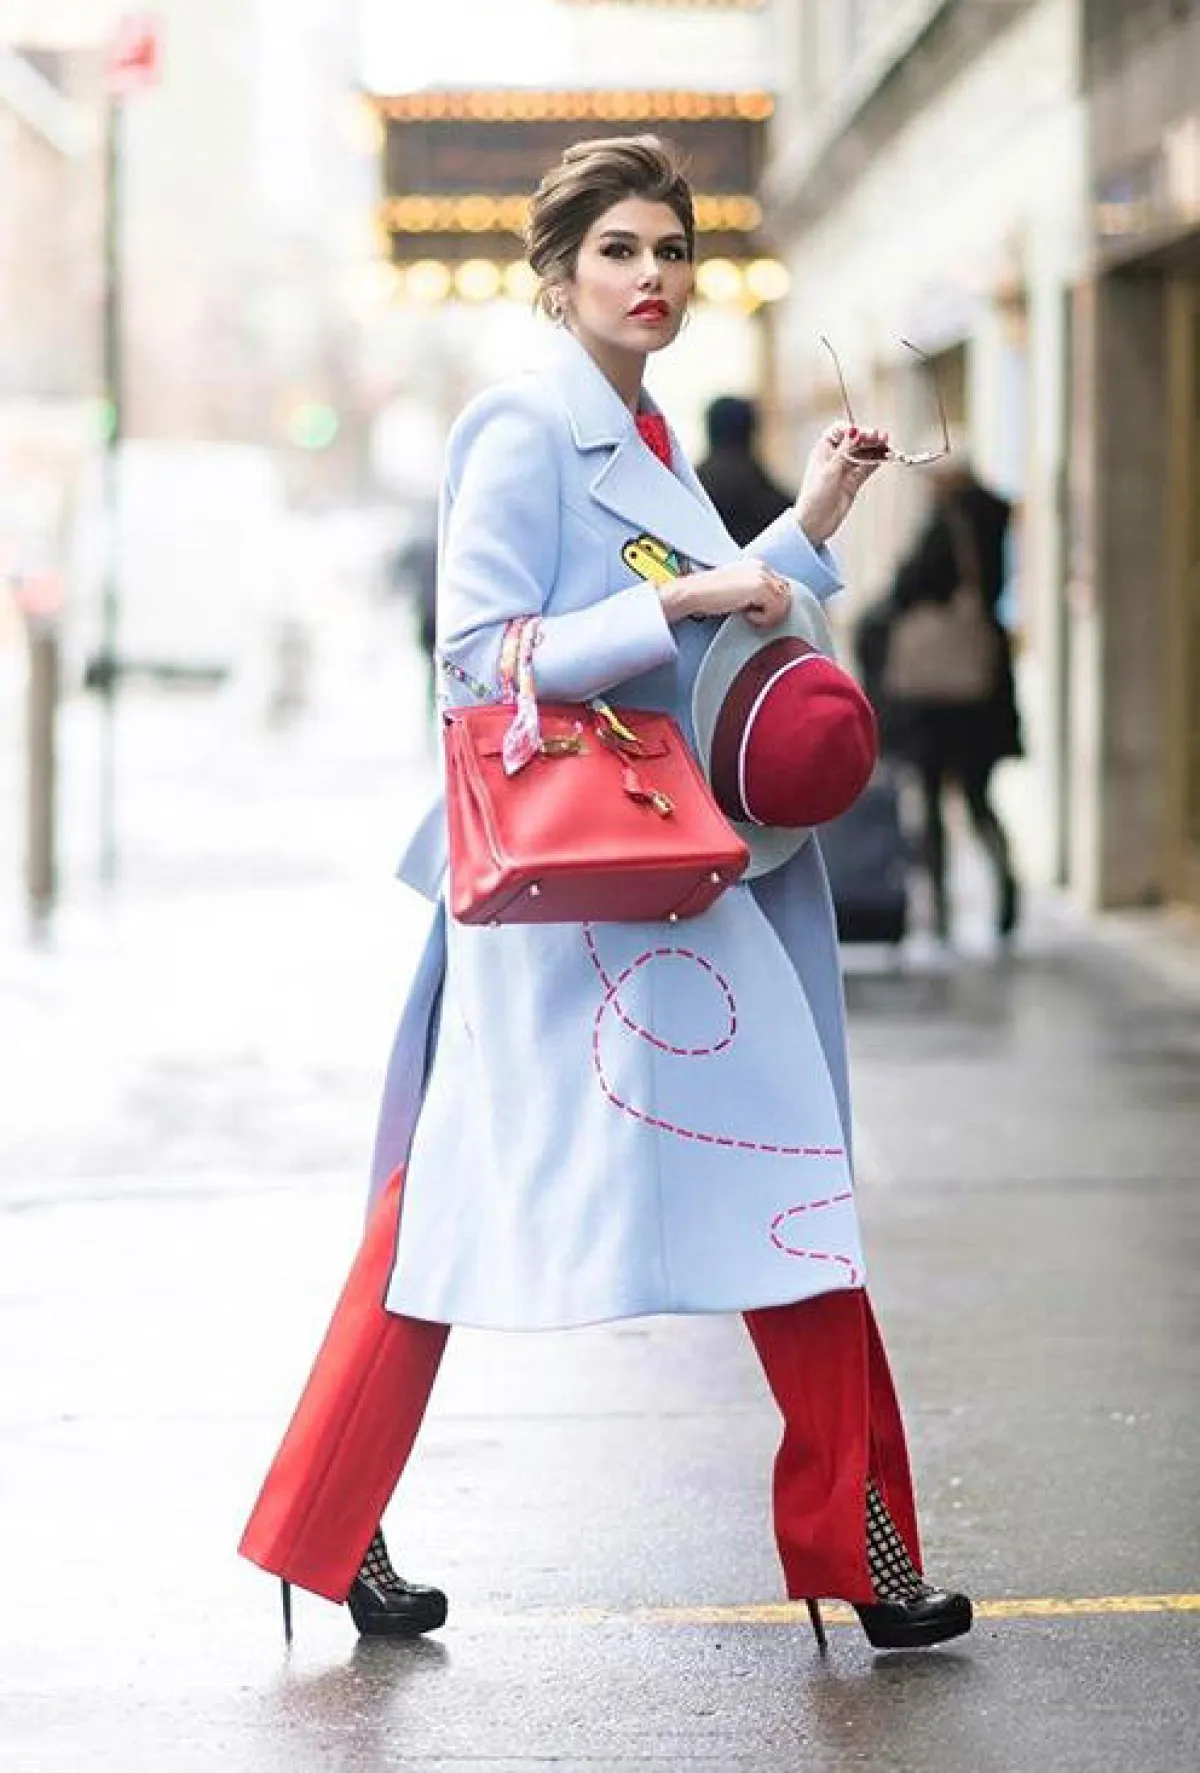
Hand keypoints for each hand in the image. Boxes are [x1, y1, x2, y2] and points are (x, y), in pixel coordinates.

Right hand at [659, 558, 791, 628]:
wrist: (693, 593)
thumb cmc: (708, 595)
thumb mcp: (736, 590)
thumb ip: (754, 592)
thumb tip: (770, 606)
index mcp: (757, 566)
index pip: (781, 586)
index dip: (773, 604)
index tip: (757, 613)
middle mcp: (762, 568)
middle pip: (786, 594)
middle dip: (775, 610)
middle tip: (755, 617)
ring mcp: (762, 576)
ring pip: (784, 603)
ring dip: (769, 616)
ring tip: (749, 616)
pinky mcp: (759, 588)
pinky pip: (775, 609)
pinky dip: (762, 618)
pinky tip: (746, 615)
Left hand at [794, 424, 888, 546]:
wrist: (815, 523)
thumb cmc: (814, 497)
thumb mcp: (830, 470)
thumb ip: (845, 450)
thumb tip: (855, 431)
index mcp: (823, 450)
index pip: (841, 431)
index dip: (854, 430)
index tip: (865, 433)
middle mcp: (835, 457)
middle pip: (855, 441)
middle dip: (869, 438)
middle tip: (882, 437)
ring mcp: (845, 469)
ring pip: (863, 453)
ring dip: (875, 449)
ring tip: (888, 446)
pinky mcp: (853, 482)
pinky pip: (867, 467)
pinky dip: (877, 462)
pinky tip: (886, 457)